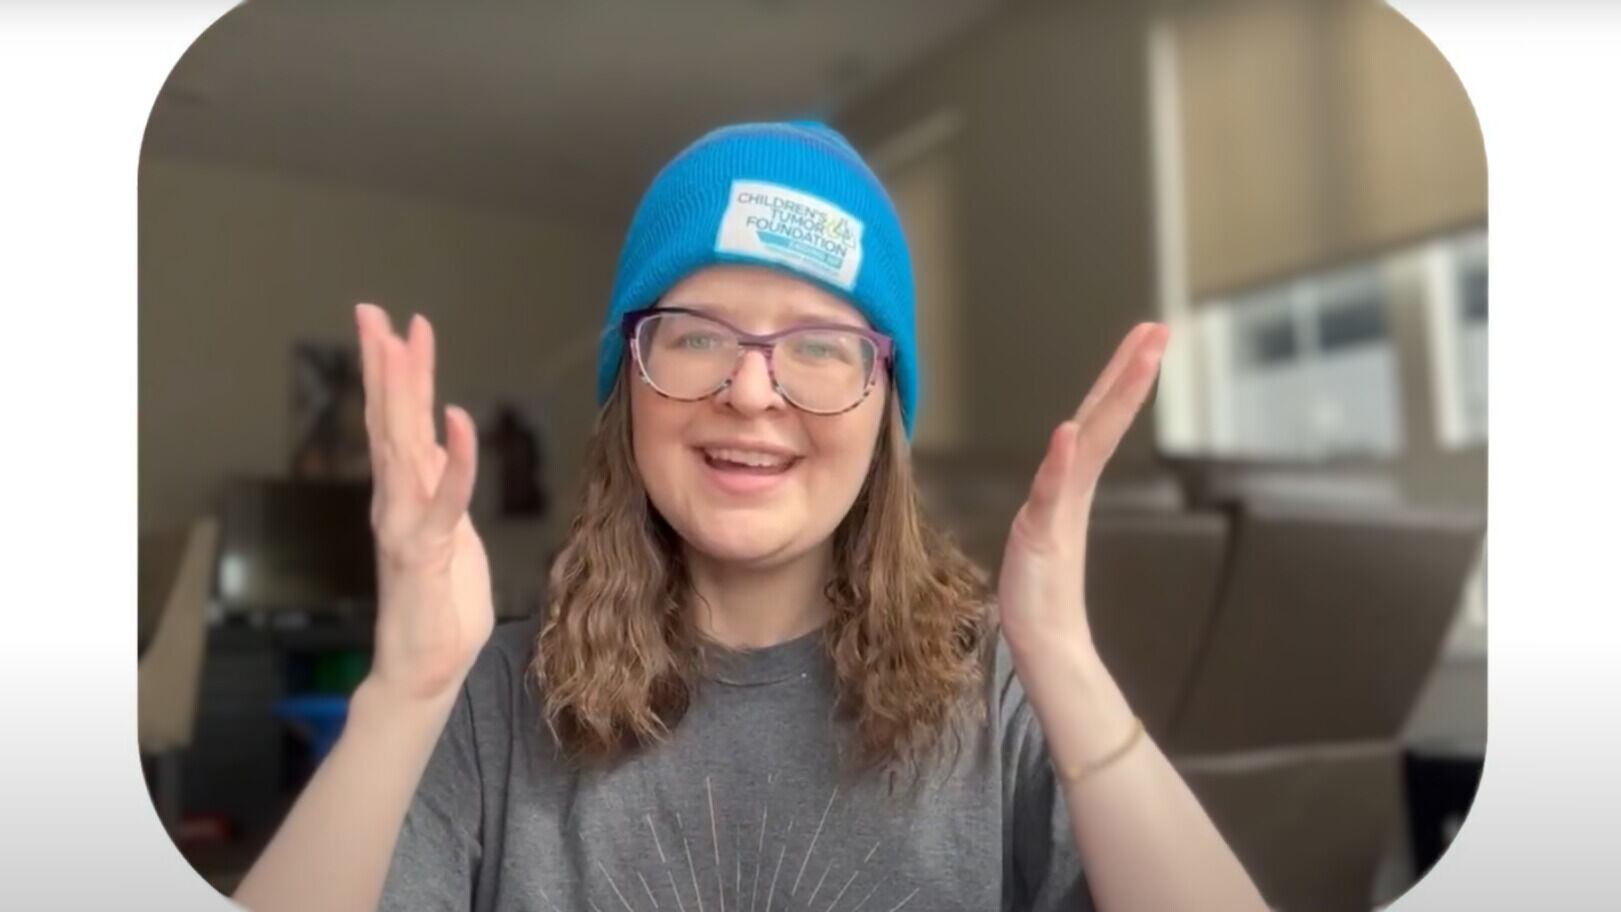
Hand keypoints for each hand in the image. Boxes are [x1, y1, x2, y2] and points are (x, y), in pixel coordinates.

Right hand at [355, 304, 493, 704]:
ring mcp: (405, 523)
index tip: (397, 325)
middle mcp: (396, 500)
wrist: (424, 669)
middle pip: (388, 419)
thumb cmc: (440, 603)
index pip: (397, 420)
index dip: (398, 372)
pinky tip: (458, 421)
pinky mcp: (426, 551)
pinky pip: (443, 498)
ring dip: (404, 393)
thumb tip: (436, 441)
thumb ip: (436, 484)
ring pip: (402, 446)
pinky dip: (454, 459)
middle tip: (374, 312)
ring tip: (402, 345)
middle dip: (385, 364)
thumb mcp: (448, 529)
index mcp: (405, 492)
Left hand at [997, 323, 1169, 661]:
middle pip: (1104, 419)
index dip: (1122, 377)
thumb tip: (1068, 462)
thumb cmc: (1041, 591)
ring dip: (1114, 398)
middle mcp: (1070, 488)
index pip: (1101, 418)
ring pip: (1090, 442)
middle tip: (1159, 330)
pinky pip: (1053, 492)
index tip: (1147, 336)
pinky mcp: (1043, 535)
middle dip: (1130, 372)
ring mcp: (1059, 508)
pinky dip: (1062, 461)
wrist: (1042, 644)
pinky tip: (1068, 432)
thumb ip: (1056, 492)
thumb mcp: (1043, 527)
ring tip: (1139, 357)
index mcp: (1072, 483)